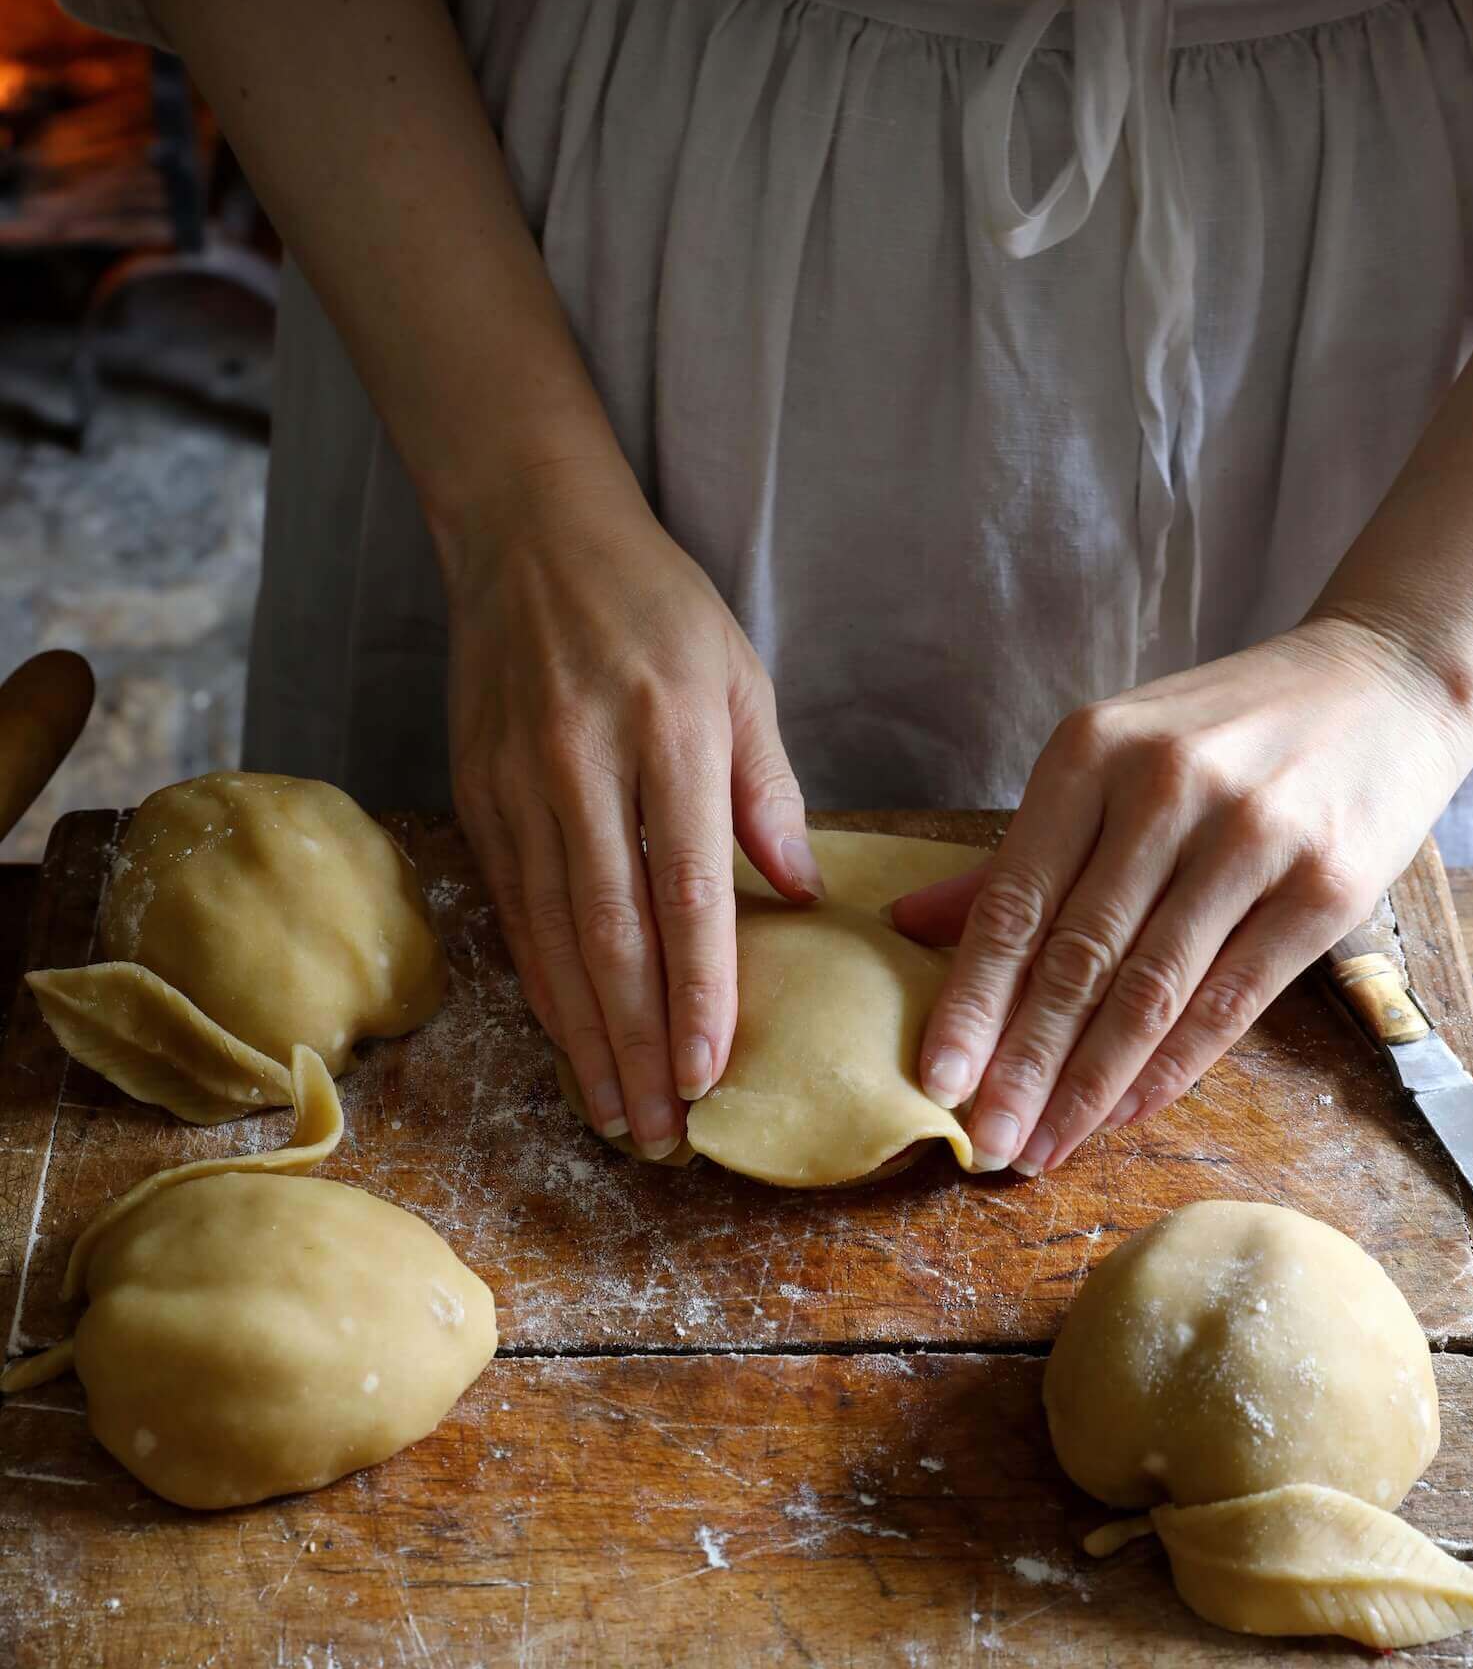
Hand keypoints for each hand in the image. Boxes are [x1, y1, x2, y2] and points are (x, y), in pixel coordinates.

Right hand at [443, 459, 820, 1158]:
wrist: (530, 536)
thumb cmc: (654, 606)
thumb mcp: (737, 677)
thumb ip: (766, 789)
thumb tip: (802, 892)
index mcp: (667, 736)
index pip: (687, 894)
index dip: (700, 993)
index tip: (713, 1071)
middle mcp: (583, 769)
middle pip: (612, 937)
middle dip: (638, 1046)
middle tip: (665, 1133)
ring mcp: (517, 786)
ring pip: (554, 939)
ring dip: (586, 1039)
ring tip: (617, 1115)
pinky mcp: (474, 795)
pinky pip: (514, 911)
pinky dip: (541, 985)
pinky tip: (566, 1039)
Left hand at [890, 614, 1472, 1175]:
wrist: (1380, 683)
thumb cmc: (1224, 730)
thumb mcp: (1112, 756)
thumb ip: (1020, 850)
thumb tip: (913, 924)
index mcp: (1091, 751)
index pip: (1013, 900)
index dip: (971, 1002)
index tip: (935, 1082)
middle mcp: (1165, 789)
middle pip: (1076, 955)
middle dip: (1022, 1064)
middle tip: (984, 1144)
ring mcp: (1250, 837)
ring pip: (1149, 989)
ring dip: (1089, 1085)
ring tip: (1043, 1147)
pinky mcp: (1323, 887)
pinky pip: (1231, 1001)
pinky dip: (1171, 1068)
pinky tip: (1125, 1113)